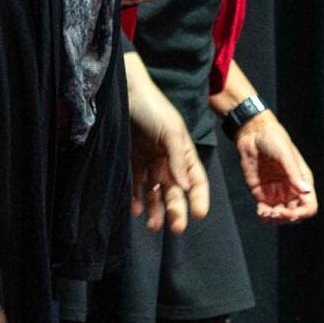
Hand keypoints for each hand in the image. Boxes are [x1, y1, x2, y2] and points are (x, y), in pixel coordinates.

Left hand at [127, 64, 209, 232]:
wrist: (124, 93)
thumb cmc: (153, 108)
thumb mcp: (171, 130)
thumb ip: (179, 158)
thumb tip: (185, 186)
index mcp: (184, 152)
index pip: (197, 180)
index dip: (200, 197)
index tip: (199, 215)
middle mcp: (168, 160)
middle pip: (176, 191)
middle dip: (177, 210)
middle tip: (176, 229)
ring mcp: (149, 162)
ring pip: (155, 193)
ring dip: (156, 210)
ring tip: (153, 226)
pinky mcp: (131, 162)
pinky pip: (135, 185)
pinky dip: (136, 199)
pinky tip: (136, 210)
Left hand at [235, 111, 319, 222]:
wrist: (253, 133)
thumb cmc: (274, 139)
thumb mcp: (285, 154)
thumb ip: (294, 173)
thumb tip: (306, 191)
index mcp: (302, 180)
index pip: (309, 206)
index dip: (301, 213)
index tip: (289, 213)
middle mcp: (291, 189)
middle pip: (295, 214)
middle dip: (286, 218)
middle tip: (275, 212)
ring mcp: (277, 192)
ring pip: (280, 216)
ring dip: (274, 219)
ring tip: (264, 212)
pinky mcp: (262, 193)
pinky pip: (266, 211)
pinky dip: (264, 215)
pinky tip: (260, 211)